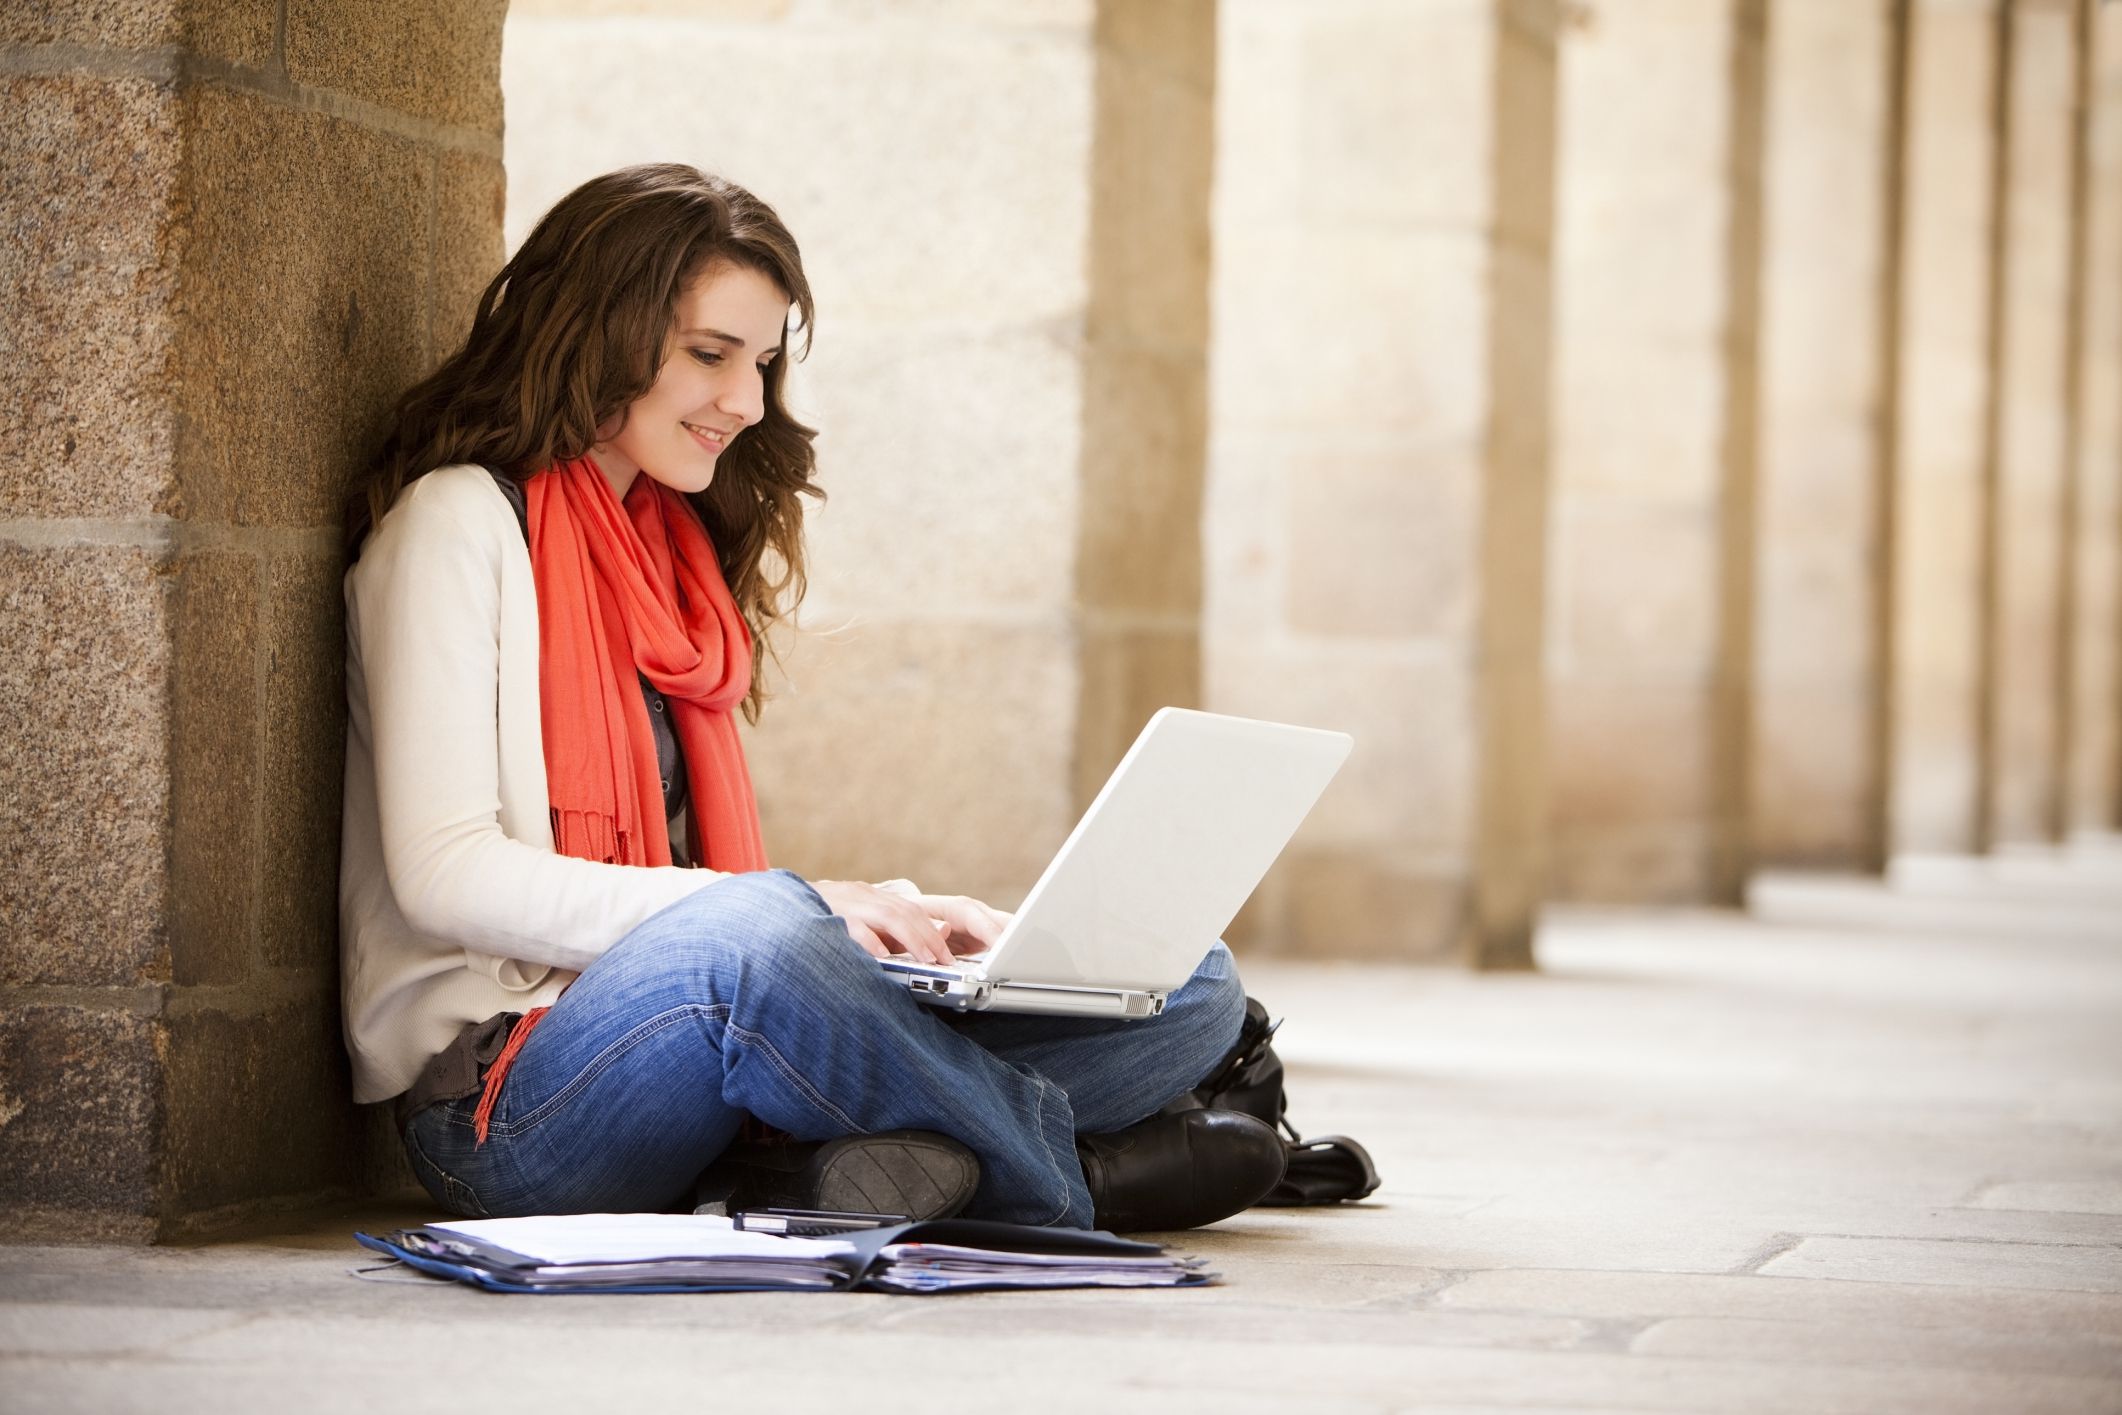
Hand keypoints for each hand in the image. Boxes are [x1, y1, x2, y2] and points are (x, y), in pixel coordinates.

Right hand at [810, 879, 1010, 964]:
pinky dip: (870, 942)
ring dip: (913, 938)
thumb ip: (894, 933)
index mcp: (877, 901)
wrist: (777, 904)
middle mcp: (866, 898)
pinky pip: (853, 928)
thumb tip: (938, 935)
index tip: (954, 956)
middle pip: (908, 913)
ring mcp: (848, 904)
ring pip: (889, 916)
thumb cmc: (825, 921)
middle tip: (948, 961)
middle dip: (932, 937)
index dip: (938, 931)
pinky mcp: (827, 915)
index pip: (915, 912)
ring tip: (930, 959)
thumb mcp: (862, 925)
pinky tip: (883, 957)